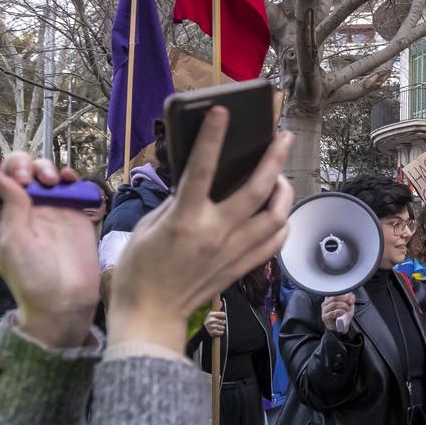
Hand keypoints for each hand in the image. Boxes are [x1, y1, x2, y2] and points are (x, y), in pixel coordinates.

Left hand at [0, 152, 97, 347]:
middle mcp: (21, 207)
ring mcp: (47, 207)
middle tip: (26, 180)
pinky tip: (68, 180)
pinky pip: (68, 183)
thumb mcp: (11, 240)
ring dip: (43, 168)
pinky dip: (68, 175)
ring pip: (41, 171)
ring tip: (51, 182)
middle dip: (19, 165)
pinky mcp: (72, 209)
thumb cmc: (32, 276)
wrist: (66, 298)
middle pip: (14, 169)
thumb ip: (9, 204)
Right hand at [107, 112, 294, 349]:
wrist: (150, 314)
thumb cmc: (140, 270)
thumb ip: (175, 202)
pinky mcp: (241, 267)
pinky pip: (275, 242)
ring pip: (277, 216)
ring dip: (285, 192)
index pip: (202, 168)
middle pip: (258, 189)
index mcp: (185, 219)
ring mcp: (233, 251)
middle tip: (283, 138)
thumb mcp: (148, 227)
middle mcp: (216, 233)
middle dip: (275, 158)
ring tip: (282, 177)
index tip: (221, 111)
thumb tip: (197, 181)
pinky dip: (282, 224)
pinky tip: (279, 213)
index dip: (212, 136)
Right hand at [202, 308, 227, 338]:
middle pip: (224, 322)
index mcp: (211, 314)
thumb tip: (221, 302)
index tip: (222, 318)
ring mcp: (211, 327)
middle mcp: (211, 320)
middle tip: (218, 324)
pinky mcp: (212, 333)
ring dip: (221, 328)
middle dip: (222, 323)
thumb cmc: (210, 322)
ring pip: (223, 327)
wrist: (203, 331)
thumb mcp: (212, 314)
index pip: (223, 314)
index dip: (224, 316)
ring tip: (217, 327)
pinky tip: (217, 331)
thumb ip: (217, 309)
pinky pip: (221, 332)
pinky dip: (220, 332)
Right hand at [321, 293, 355, 330]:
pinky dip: (338, 312)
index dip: (343, 294)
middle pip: (333, 297)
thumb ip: (350, 300)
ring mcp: (324, 310)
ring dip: (342, 305)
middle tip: (350, 302)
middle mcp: (325, 303)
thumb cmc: (343, 316)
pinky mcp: (325, 317)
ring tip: (347, 308)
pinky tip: (342, 312)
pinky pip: (331, 313)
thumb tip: (352, 295)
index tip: (350, 296)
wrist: (341, 327)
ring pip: (333, 304)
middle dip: (344, 299)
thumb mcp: (349, 307)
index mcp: (330, 299)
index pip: (335, 292)